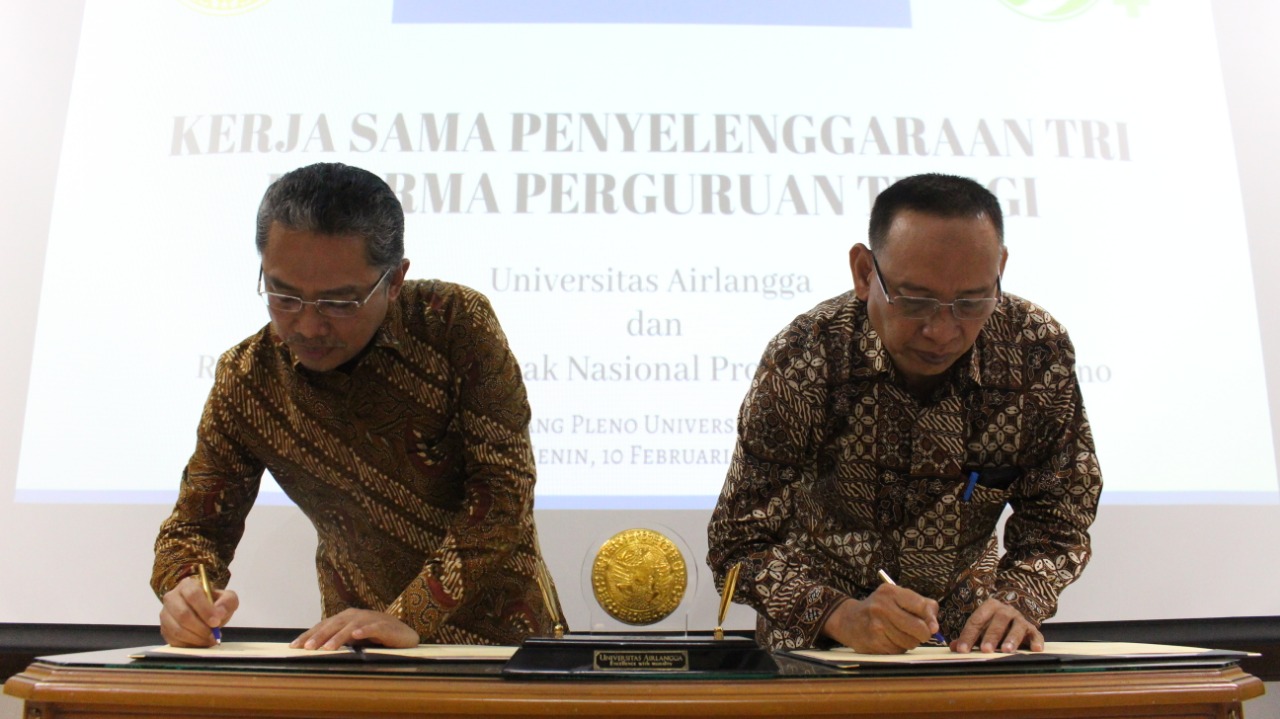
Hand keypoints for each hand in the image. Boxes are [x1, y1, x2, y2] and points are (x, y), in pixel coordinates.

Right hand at [159, 576, 237, 647]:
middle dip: (201, 627)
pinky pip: (174, 640)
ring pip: (177, 629)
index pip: (193, 595)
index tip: (216, 621)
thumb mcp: (227, 599)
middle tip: (213, 634)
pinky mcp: (164, 629)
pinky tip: (200, 642)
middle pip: (183, 614)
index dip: (204, 609)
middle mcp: (172, 597)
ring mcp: (165, 614)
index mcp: (187, 585)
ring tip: (209, 639)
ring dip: (196, 638)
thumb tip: (219, 613)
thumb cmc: (215, 604)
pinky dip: (189, 644)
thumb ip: (227, 602)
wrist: (205, 614)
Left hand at [291, 609, 418, 649]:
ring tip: (327, 648)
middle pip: (334, 624)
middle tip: (307, 648)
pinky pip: (373, 628)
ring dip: (338, 637)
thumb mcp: (351, 641)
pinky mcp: (385, 626)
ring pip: (350, 627)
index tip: (293, 647)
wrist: (403, 635)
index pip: (323, 626)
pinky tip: (357, 637)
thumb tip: (312, 651)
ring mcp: (370, 619)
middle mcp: (355, 616)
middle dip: (319, 636)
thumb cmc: (375, 638)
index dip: (308, 635)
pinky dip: (365, 631)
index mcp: (345, 618)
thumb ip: (336, 641)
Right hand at [820, 586, 940, 653]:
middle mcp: (882, 607)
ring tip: (899, 634)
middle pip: (919, 628)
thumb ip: (921, 606)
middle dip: (923, 634)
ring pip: (910, 642)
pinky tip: (889, 640)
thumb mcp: (897, 598)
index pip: (922, 606)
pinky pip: (898, 650)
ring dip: (910, 642)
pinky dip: (898, 648)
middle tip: (918, 632)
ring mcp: (876, 626)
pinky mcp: (873, 642)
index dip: (931, 618)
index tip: (931, 625)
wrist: (849, 620)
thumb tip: (934, 626)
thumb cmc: (880, 608)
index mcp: (890, 592)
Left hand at [951, 598, 1043, 653]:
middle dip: (991, 636)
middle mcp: (1006, 611)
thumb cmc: (993, 627)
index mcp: (990, 607)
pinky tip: (1035, 649)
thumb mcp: (980, 630)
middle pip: (998, 621)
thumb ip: (968, 638)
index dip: (968, 635)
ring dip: (1012, 638)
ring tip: (1006, 650)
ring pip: (1017, 626)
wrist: (1015, 621)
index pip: (976, 620)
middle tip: (985, 650)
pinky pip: (1036, 635)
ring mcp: (1021, 619)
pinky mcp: (1034, 630)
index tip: (962, 650)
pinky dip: (1036, 641)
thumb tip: (954, 648)